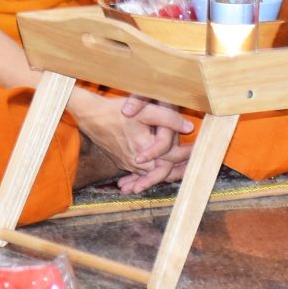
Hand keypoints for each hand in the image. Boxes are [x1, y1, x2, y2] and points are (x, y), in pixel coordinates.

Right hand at [74, 93, 190, 188]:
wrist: (91, 116)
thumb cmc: (116, 112)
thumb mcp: (145, 111)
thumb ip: (168, 118)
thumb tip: (188, 126)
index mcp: (145, 150)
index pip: (171, 159)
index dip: (186, 155)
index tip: (196, 148)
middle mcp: (136, 162)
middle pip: (163, 173)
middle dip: (179, 170)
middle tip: (192, 165)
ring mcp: (128, 164)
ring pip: (151, 176)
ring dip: (165, 174)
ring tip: (180, 170)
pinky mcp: (122, 163)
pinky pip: (139, 175)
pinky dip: (148, 177)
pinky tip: (158, 174)